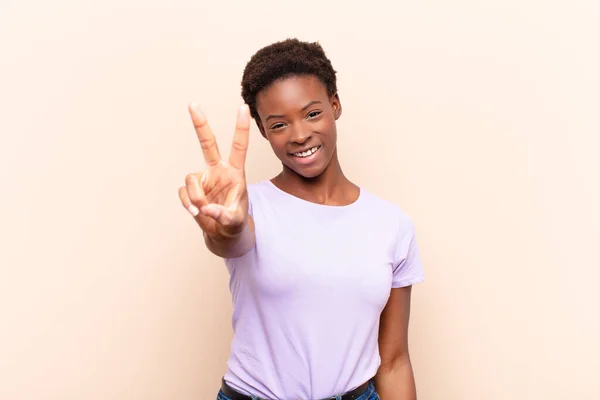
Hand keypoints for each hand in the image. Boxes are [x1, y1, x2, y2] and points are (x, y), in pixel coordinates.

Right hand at [179, 103, 250, 238]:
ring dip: (196, 196)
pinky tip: (196, 212)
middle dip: (200, 124)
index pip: (238, 147)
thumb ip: (223, 215)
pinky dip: (188, 204)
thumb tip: (205, 209)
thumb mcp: (235, 220)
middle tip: (193, 104)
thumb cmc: (235, 223)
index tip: (243, 108)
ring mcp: (203, 179)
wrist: (224, 234)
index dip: (240, 128)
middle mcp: (217, 171)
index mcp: (235, 172)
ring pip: (191, 180)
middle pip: (207, 144)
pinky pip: (184, 193)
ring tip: (204, 210)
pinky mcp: (191, 190)